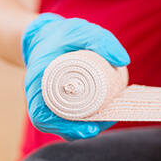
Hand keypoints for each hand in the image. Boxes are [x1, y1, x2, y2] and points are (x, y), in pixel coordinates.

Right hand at [22, 13, 127, 139]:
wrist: (49, 35)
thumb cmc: (64, 35)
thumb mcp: (82, 31)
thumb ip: (101, 40)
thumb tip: (122, 61)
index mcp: (38, 80)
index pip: (42, 113)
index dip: (62, 126)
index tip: (88, 129)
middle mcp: (40, 94)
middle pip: (55, 123)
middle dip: (79, 130)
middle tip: (105, 123)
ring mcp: (49, 99)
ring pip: (62, 123)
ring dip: (84, 127)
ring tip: (108, 120)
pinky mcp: (59, 100)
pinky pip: (68, 117)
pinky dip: (84, 121)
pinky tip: (104, 118)